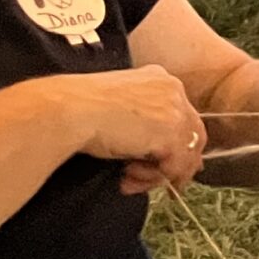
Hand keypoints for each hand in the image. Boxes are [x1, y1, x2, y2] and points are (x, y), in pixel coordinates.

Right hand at [46, 67, 206, 194]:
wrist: (67, 110)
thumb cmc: (80, 108)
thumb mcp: (121, 107)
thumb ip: (145, 121)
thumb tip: (162, 151)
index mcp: (162, 80)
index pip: (183, 118)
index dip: (173, 145)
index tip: (156, 165)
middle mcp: (174, 91)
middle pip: (191, 137)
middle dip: (167, 164)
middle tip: (139, 179)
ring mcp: (175, 112)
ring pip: (184, 156)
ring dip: (155, 175)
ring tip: (127, 179)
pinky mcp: (170, 134)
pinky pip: (174, 167)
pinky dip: (152, 179)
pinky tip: (126, 178)